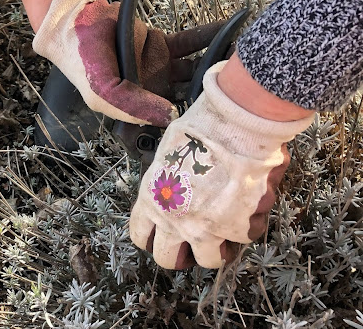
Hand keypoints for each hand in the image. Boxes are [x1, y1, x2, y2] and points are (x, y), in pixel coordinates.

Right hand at [33, 0, 225, 126]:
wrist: (75, 22)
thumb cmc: (83, 61)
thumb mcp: (102, 91)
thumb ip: (133, 106)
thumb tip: (170, 117)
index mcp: (137, 110)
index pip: (168, 123)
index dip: (191, 124)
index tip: (217, 124)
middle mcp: (151, 92)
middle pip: (188, 98)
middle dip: (214, 98)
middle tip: (243, 94)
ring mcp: (158, 68)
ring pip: (195, 70)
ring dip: (218, 65)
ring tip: (245, 62)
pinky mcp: (163, 44)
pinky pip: (191, 42)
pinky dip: (209, 34)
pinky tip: (229, 28)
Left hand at [129, 62, 314, 268]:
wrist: (232, 128)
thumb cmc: (198, 130)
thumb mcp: (166, 153)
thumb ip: (167, 178)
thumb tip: (176, 181)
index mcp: (152, 200)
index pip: (140, 234)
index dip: (150, 237)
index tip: (159, 236)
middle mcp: (174, 221)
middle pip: (166, 258)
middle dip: (179, 254)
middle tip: (192, 241)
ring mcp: (205, 229)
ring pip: (208, 260)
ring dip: (217, 248)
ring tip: (225, 232)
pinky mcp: (237, 228)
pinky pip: (244, 238)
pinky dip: (248, 225)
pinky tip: (249, 207)